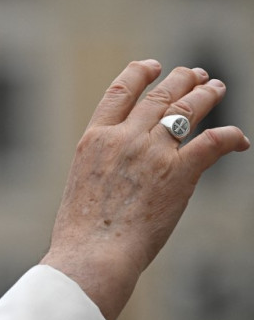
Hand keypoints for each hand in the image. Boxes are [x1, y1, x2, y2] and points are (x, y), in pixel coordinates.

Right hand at [40, 60, 249, 319]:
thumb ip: (102, 167)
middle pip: (158, 96)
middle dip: (181, 80)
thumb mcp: (81, 186)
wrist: (93, 252)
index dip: (139, 73)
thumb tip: (117, 174)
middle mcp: (123, 137)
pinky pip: (213, 142)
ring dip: (206, 95)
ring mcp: (152, 153)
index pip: (119, 92)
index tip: (153, 66)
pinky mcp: (179, 173)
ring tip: (217, 88)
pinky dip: (231, 137)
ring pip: (186, 109)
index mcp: (94, 139)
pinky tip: (240, 140)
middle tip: (197, 74)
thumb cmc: (81, 234)